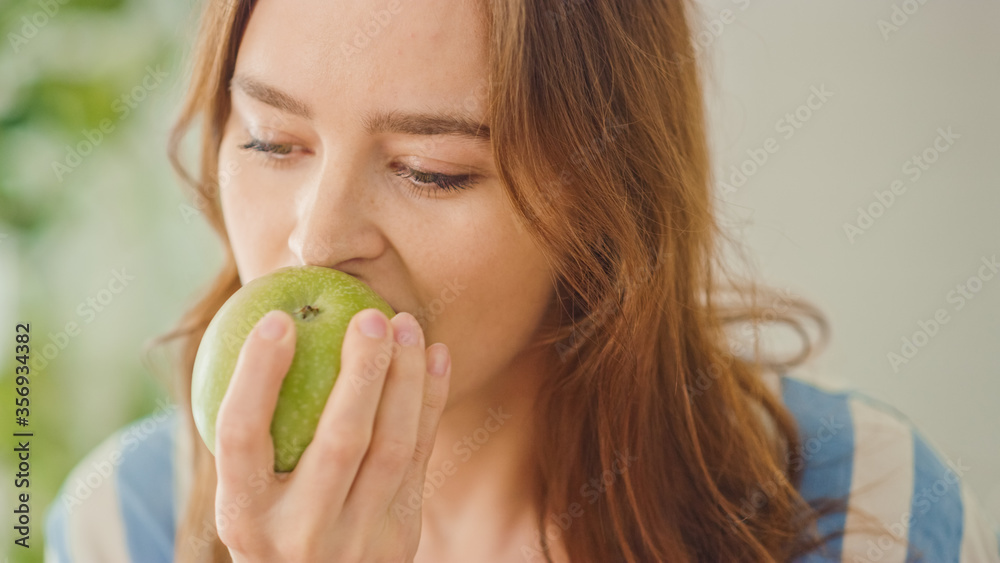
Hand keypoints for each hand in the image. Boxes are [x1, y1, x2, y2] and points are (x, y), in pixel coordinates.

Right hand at [212, 308, 450, 561]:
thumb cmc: (269, 519)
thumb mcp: (242, 492)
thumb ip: (249, 428)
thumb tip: (265, 323)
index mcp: (242, 514)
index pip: (241, 436)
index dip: (257, 375)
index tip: (280, 318)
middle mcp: (298, 533)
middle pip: (339, 441)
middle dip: (361, 372)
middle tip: (371, 315)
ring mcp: (355, 540)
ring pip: (393, 447)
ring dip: (407, 379)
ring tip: (407, 324)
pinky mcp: (399, 537)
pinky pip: (420, 457)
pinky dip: (430, 402)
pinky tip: (436, 356)